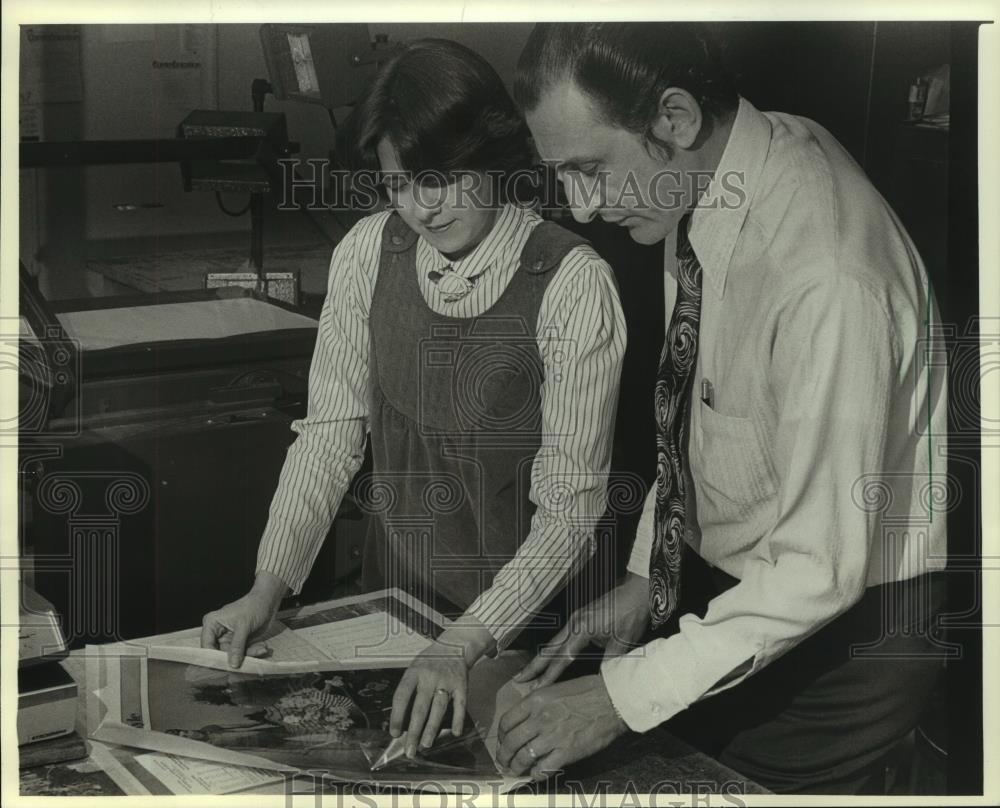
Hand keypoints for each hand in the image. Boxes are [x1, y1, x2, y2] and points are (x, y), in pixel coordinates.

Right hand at [201, 571, 286, 667]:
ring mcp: (229, 638)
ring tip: (262, 648)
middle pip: (220, 653)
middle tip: (249, 660)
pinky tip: (263, 647)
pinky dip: (254, 651)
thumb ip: (237, 646)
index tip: (226, 666)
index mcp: (212, 624)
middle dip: (237, 657)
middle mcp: (218, 632)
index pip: (207, 646)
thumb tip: (232, 664)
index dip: (214, 657)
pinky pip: (243, 653)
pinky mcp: (240, 642)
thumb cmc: (253, 606)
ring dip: (249, 654)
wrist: (268, 601)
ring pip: (234, 655)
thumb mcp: (243, 626)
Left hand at [388, 619, 493, 756]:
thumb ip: (408, 689)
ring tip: (426, 744)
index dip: (396, 716)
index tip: (394, 733)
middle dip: (414, 731)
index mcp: (414, 672)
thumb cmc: (429, 662)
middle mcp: (429, 677)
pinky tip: (455, 732)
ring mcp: (446, 681)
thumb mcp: (414, 668)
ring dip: (432, 728)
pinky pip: (460, 704)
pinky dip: (458, 719)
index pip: (402, 696)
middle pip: (420, 707)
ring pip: (438, 708)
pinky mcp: (461, 685)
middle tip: (409, 750)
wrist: (454, 646)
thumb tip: (399, 720)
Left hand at [497, 674, 627, 778]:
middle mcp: (539, 718)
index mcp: (535, 700)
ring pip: (523, 757)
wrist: (613, 700)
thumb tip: (526, 720)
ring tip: (516, 771)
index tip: (503, 741)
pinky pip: (544, 769)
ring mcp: (552, 736)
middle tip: (504, 761)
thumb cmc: (588, 691)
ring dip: (516, 767)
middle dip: (504, 755)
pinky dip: (537, 775)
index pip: (506, 721)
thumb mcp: (555, 689)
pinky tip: (537, 775)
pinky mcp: (566, 752)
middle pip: (510, 742)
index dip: (501, 735)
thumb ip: (538, 704)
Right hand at [515, 572, 648, 687]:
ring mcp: (576, 619)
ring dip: (541, 657)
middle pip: (549, 648)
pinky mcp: (580, 617)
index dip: (549, 675)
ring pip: (554, 642)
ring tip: (529, 671)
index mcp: (581, 630)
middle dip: (534, 665)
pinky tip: (551, 656)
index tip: (536, 688)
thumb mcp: (622, 642)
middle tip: (518, 679)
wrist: (637, 591)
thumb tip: (598, 682)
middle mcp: (573, 623)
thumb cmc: (631, 614)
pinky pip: (562, 637)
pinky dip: (553, 649)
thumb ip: (607, 662)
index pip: (562, 658)